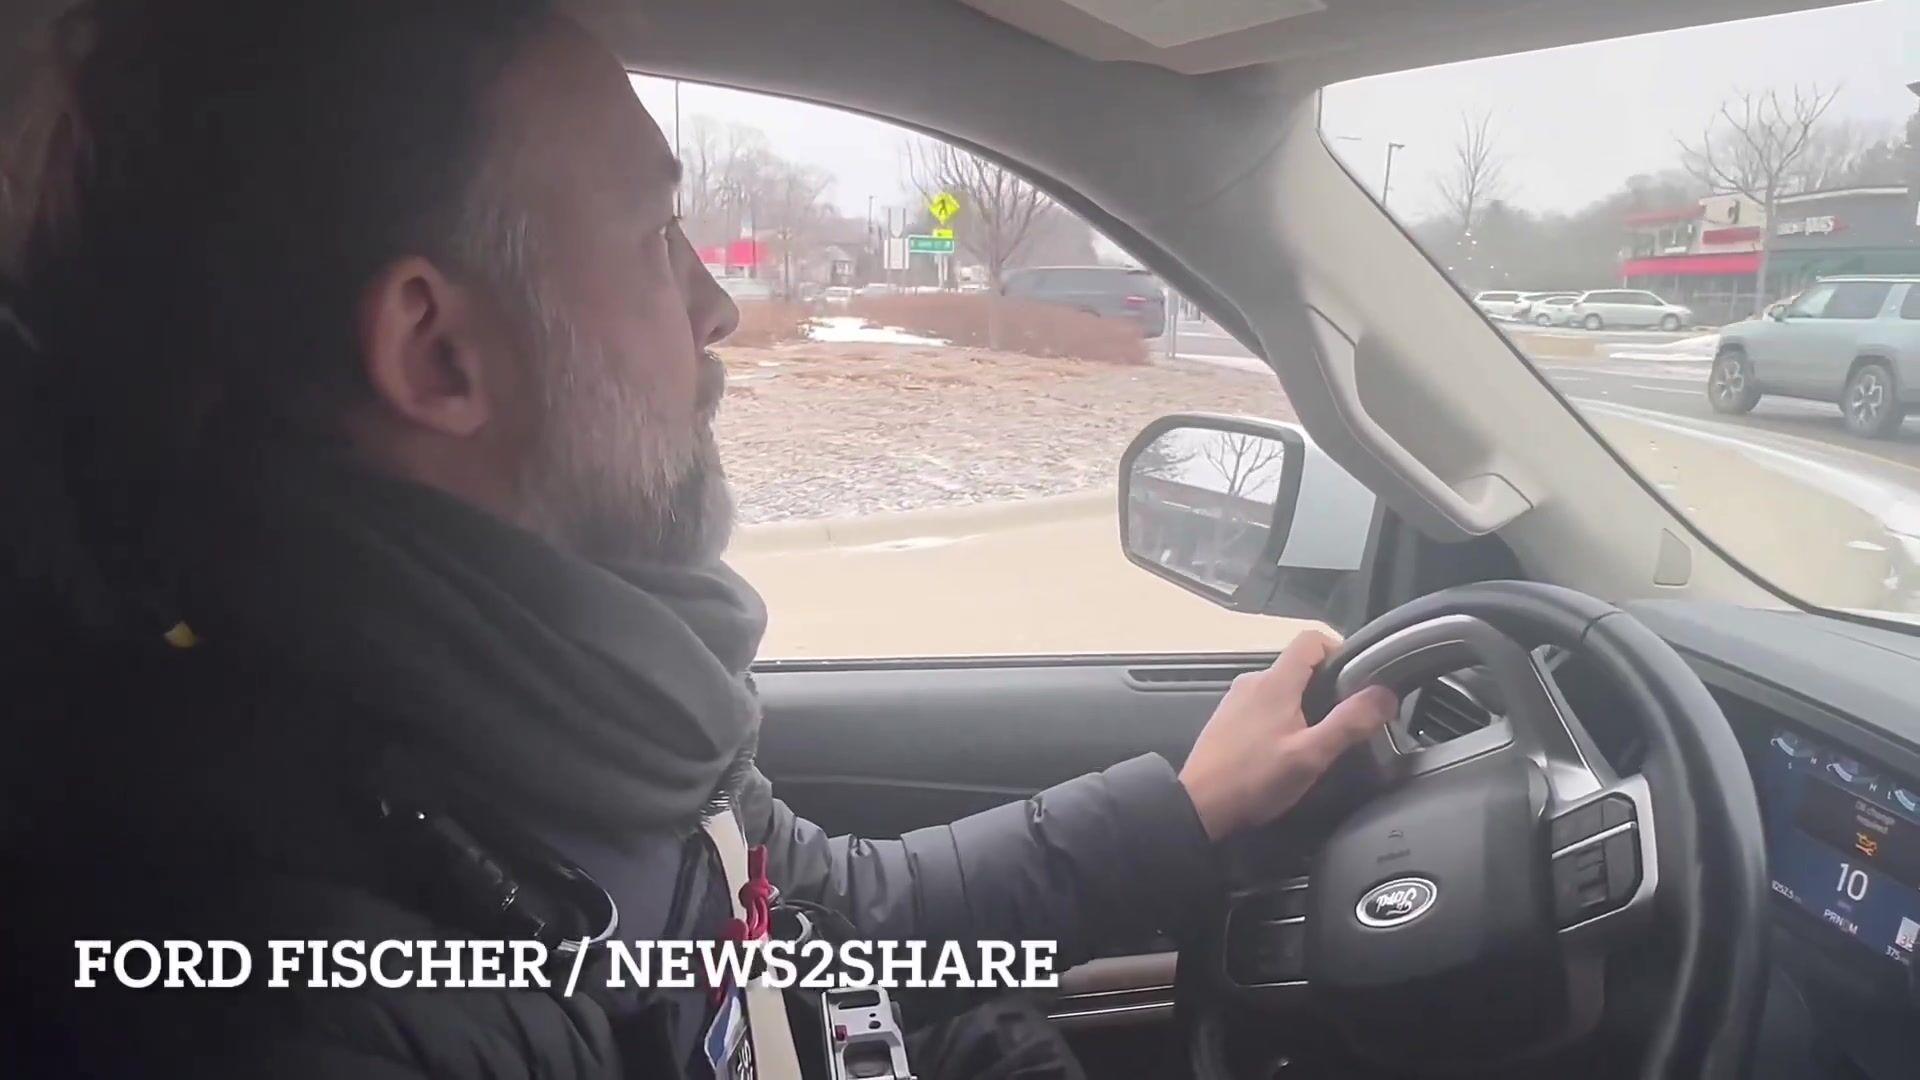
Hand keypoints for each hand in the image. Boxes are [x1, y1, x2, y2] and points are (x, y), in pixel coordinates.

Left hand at [1178, 630, 1397, 840]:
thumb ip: (1349, 723)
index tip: (1358, 678)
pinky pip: (1264, 704)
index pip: (1311, 639)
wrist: (1199, 807)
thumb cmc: (1254, 781)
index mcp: (1274, 682)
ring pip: (1282, 687)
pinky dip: (1283, 716)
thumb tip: (1384, 694)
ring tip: (1320, 737)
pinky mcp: (1228, 719)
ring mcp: (1236, 700)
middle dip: (1327, 685)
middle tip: (1346, 717)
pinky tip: (1288, 748)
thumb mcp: (1310, 755)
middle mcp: (1253, 682)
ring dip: (1305, 704)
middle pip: (1299, 665)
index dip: (1340, 650)